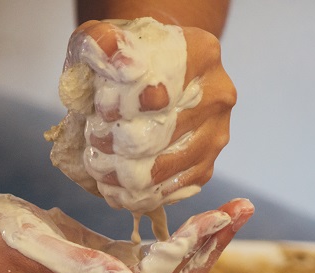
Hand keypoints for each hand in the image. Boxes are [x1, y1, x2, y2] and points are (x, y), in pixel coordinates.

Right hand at [0, 194, 252, 272]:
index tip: (221, 217)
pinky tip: (202, 222)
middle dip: (211, 248)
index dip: (193, 250)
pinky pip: (152, 267)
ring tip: (236, 211)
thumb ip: (79, 264)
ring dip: (202, 246)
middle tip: (244, 208)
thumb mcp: (28, 247)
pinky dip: (179, 244)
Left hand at [49, 18, 235, 214]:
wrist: (156, 74)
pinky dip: (146, 193)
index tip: (103, 113)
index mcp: (200, 53)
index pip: (163, 89)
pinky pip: (178, 188)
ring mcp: (218, 131)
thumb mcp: (107, 37)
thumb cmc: (129, 59)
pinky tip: (121, 189)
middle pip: (166, 132)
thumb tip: (108, 53)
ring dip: (131, 176)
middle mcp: (218, 93)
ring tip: (103, 173)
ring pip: (171, 167)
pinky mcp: (208, 162)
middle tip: (97, 147)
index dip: (125, 108)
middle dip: (123, 147)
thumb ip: (103, 41)